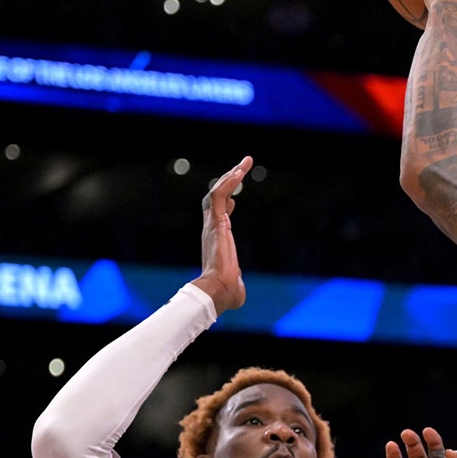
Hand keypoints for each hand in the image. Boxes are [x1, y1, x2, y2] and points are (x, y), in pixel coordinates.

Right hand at [191, 157, 250, 313]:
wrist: (218, 292)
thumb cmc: (226, 294)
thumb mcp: (234, 283)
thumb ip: (236, 282)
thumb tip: (238, 294)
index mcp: (216, 240)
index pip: (219, 214)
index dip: (227, 202)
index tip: (236, 196)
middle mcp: (212, 229)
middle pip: (216, 197)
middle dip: (229, 181)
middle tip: (243, 166)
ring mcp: (212, 225)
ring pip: (217, 192)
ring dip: (231, 176)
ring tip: (245, 163)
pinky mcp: (216, 223)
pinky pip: (220, 196)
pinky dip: (228, 182)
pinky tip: (240, 172)